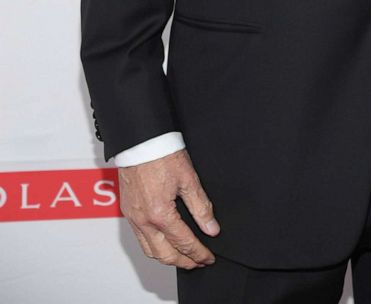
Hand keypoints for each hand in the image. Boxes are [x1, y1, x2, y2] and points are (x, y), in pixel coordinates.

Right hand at [118, 148, 219, 269]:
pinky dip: (154, 247)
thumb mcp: (188, 179)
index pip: (184, 243)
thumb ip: (201, 207)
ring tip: (183, 257)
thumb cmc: (162, 154)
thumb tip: (211, 228)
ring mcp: (133, 217)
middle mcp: (143, 220)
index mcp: (160, 214)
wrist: (140, 140)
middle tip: (199, 262)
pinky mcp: (127, 211)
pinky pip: (139, 238)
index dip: (199, 253)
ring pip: (149, 250)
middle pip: (165, 254)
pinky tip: (164, 242)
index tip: (209, 258)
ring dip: (167, 258)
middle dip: (184, 262)